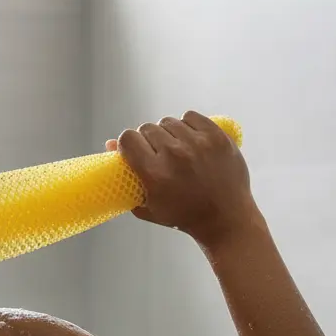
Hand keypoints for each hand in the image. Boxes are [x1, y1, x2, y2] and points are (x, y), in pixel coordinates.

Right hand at [104, 111, 259, 245]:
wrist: (226, 219)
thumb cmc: (182, 215)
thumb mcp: (146, 204)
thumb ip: (124, 176)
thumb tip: (109, 144)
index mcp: (154, 172)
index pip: (128, 138)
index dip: (128, 143)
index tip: (135, 151)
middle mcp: (174, 155)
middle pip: (147, 128)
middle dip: (148, 140)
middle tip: (158, 155)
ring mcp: (198, 144)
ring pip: (168, 122)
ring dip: (168, 133)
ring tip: (177, 149)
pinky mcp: (217, 137)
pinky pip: (191, 116)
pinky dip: (188, 125)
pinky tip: (190, 140)